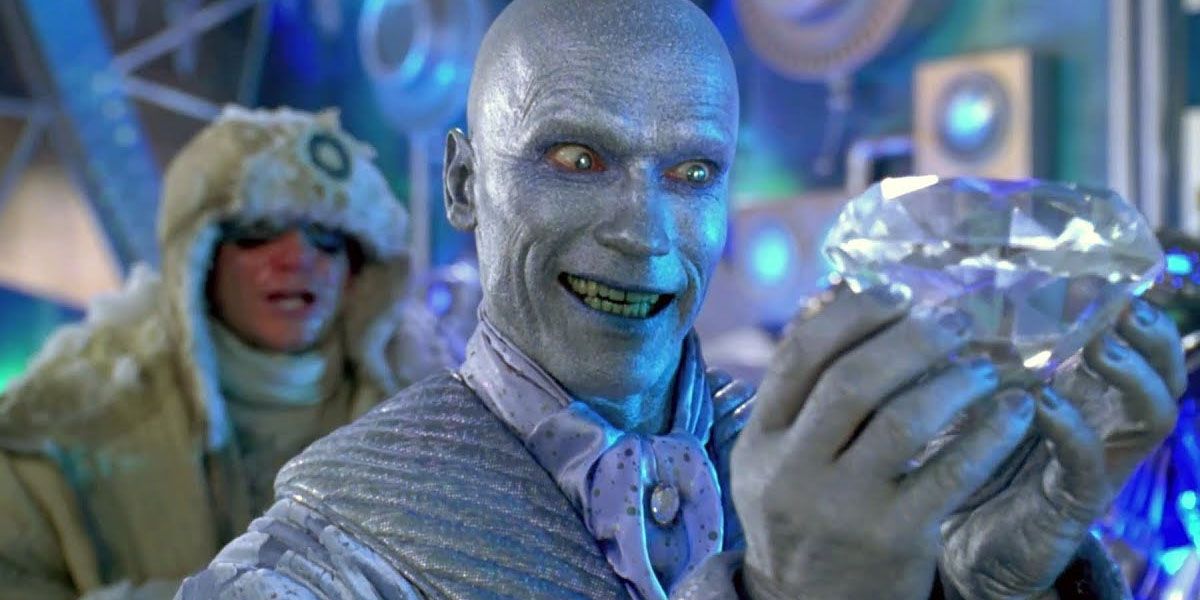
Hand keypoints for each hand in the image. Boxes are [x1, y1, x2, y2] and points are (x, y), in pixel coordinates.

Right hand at [731, 284, 1034, 598]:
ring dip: (954, 381)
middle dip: (909, 339)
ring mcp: (842, 506)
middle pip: (852, 381)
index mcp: (762, 438)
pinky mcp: (892, 537)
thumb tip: (831, 293)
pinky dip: (989, 433)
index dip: (853, 314)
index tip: (898, 294)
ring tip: (985, 366)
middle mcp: (793, 470)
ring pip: (902, 421)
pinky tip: (1014, 411)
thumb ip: (797, 381)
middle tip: (952, 322)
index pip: (800, 355)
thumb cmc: (799, 511)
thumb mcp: (775, 451)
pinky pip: (950, 473)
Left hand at [939, 298, 1185, 598]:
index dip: (1131, 309)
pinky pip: (1089, 464)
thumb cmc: (963, 452)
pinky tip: (1044, 403)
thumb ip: (969, 349)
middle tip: (1128, 306)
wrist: (951, 535)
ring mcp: (1096, 460)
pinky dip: (1072, 429)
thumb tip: (945, 290)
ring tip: (1101, 345)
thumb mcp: (967, 391)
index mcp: (1084, 387)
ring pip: (1149, 415)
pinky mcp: (1072, 501)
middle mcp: (1102, 420)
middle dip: (1153, 337)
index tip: (1110, 275)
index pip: (1132, 342)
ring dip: (1130, 375)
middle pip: (1162, 373)